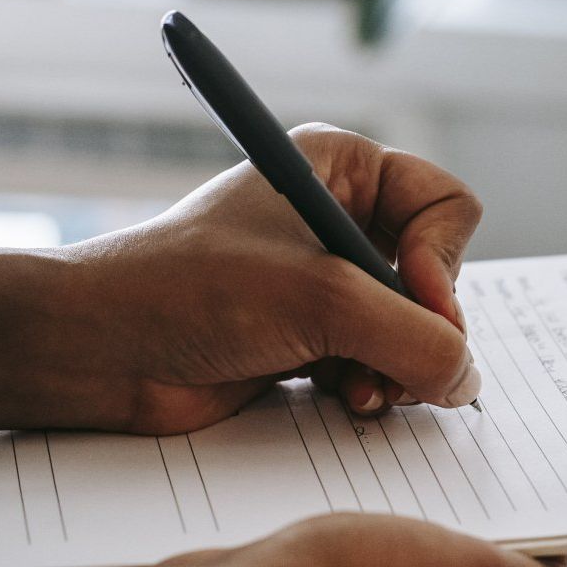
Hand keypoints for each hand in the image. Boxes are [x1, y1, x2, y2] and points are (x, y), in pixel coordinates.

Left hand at [0, 125, 482, 437]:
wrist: (99, 351)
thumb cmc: (189, 290)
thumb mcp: (321, 299)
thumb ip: (414, 337)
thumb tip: (467, 379)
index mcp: (343, 168)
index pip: (447, 206)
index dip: (442, 262)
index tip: (413, 302)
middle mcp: (341, 217)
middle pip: (437, 274)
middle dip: (421, 327)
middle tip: (393, 361)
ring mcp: (328, 280)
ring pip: (414, 326)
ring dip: (399, 365)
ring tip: (363, 388)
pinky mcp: (314, 334)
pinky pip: (382, 360)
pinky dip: (375, 385)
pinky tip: (345, 398)